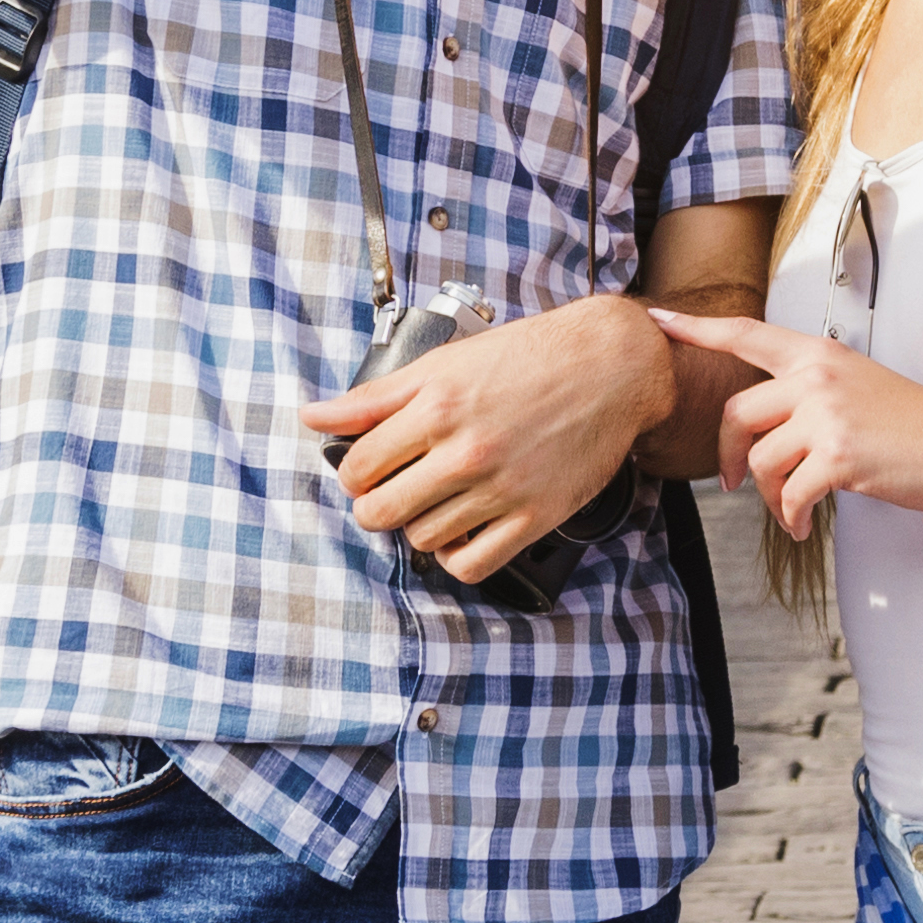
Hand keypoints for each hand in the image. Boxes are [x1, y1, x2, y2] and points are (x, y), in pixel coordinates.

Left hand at [306, 296, 675, 582]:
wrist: (610, 366)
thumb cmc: (527, 358)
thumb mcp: (443, 363)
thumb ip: (374, 396)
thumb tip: (312, 415)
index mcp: (438, 408)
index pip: (357, 467)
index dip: (354, 471)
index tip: (368, 468)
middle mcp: (467, 452)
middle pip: (381, 512)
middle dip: (376, 505)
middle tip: (392, 491)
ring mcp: (502, 489)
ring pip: (423, 539)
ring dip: (419, 525)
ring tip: (435, 501)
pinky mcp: (535, 517)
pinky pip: (473, 564)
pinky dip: (456, 556)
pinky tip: (459, 532)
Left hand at [656, 310, 922, 540]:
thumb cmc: (910, 422)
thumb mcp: (854, 384)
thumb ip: (807, 391)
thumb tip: (765, 428)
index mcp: (817, 355)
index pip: (746, 334)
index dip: (697, 329)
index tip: (662, 323)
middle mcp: (816, 378)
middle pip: (736, 413)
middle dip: (728, 455)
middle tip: (735, 481)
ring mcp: (826, 415)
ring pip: (760, 461)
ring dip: (769, 496)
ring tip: (790, 509)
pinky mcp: (838, 456)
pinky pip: (789, 494)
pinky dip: (789, 517)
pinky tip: (801, 525)